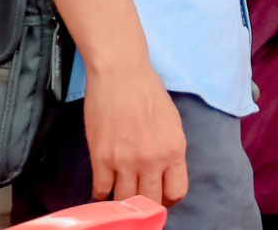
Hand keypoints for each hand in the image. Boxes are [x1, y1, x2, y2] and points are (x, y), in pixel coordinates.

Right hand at [84, 62, 187, 205]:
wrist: (120, 73)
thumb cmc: (147, 91)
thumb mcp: (171, 122)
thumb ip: (169, 150)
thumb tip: (163, 174)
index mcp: (174, 150)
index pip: (177, 192)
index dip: (168, 199)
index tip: (160, 196)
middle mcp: (152, 160)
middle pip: (150, 202)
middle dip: (146, 204)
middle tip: (138, 198)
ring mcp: (125, 162)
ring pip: (125, 201)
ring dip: (123, 201)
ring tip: (120, 193)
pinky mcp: (101, 159)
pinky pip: (101, 191)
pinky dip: (102, 194)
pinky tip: (104, 187)